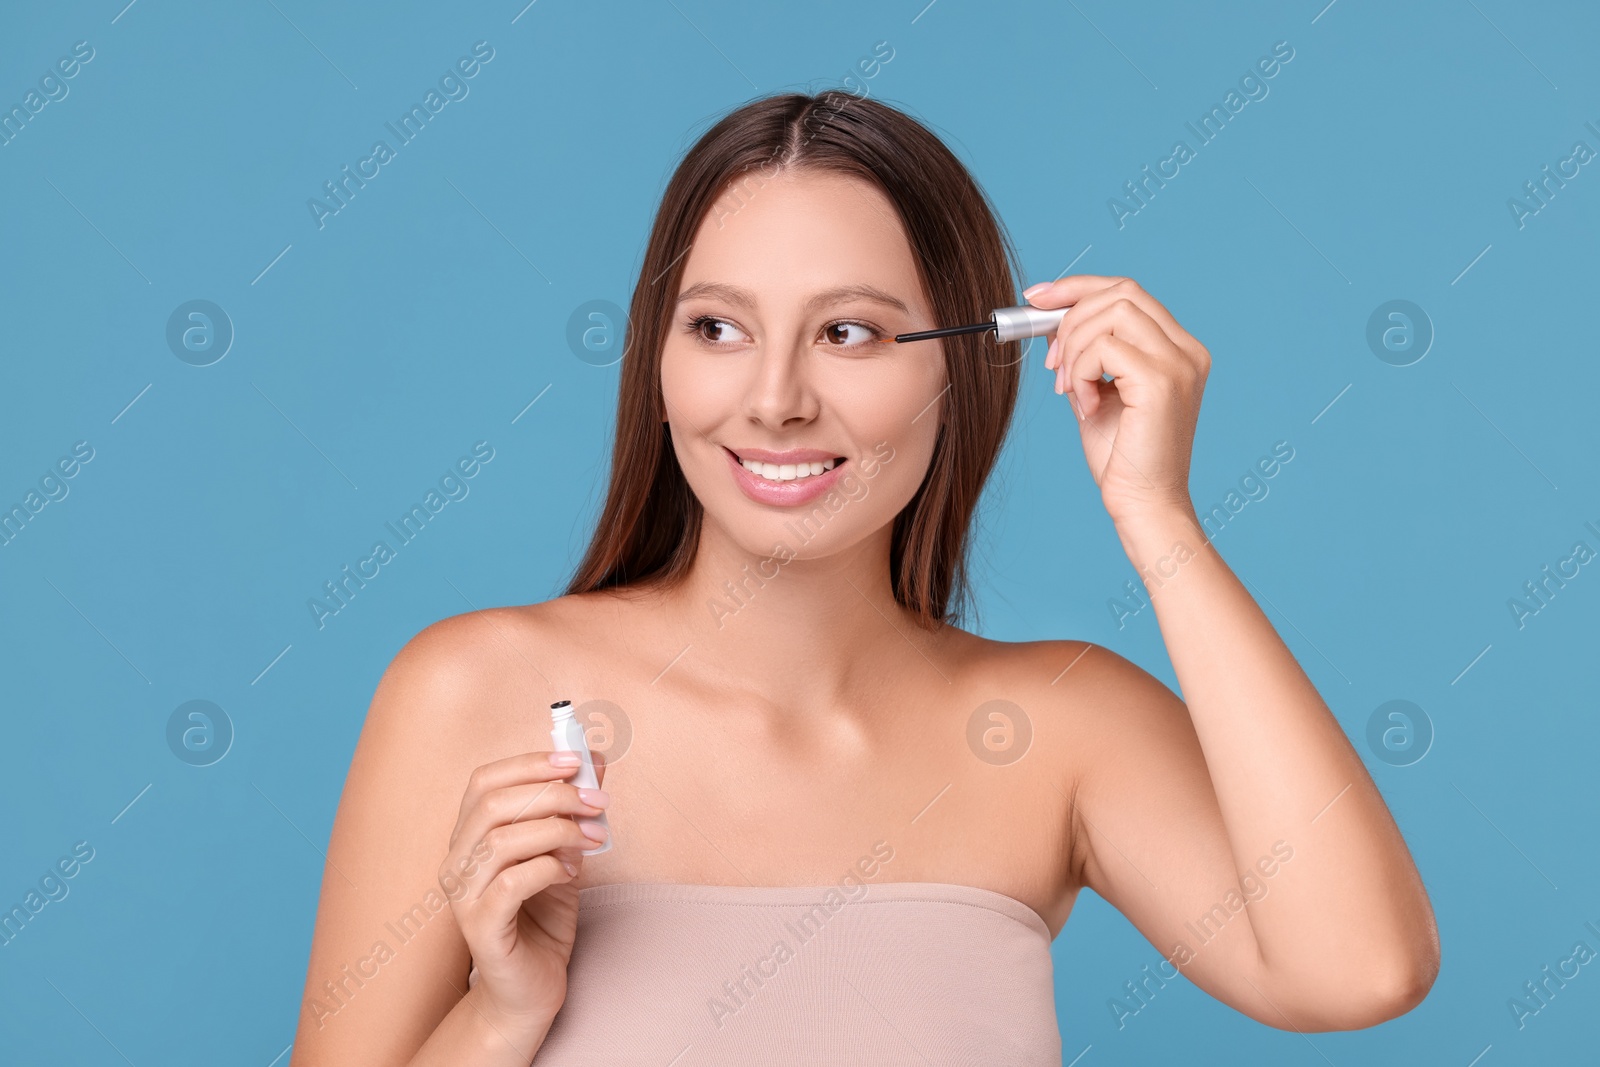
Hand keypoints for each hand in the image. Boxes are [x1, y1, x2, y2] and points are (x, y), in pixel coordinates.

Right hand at [440, 750, 609, 1027]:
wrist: (530, 988)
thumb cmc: (542, 916)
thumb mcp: (563, 852)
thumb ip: (572, 810)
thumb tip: (594, 762)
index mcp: (468, 836)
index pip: (483, 782)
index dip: (529, 764)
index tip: (576, 761)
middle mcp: (457, 862)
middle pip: (494, 805)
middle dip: (554, 794)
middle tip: (598, 802)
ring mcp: (463, 897)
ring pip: (501, 840)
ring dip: (557, 830)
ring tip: (592, 839)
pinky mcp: (480, 929)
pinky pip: (510, 883)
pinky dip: (547, 868)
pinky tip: (570, 873)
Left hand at [1025, 275, 1208, 524]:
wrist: (1143, 505)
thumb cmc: (1122, 457)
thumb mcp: (1096, 392)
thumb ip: (1083, 354)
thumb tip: (1051, 317)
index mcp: (1177, 349)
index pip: (1129, 291)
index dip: (1078, 287)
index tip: (1037, 298)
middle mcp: (1186, 350)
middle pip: (1121, 292)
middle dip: (1070, 316)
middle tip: (1050, 363)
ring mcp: (1179, 363)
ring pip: (1112, 312)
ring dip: (1074, 347)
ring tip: (1069, 389)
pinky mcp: (1162, 382)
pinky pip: (1104, 348)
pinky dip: (1080, 372)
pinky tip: (1084, 405)